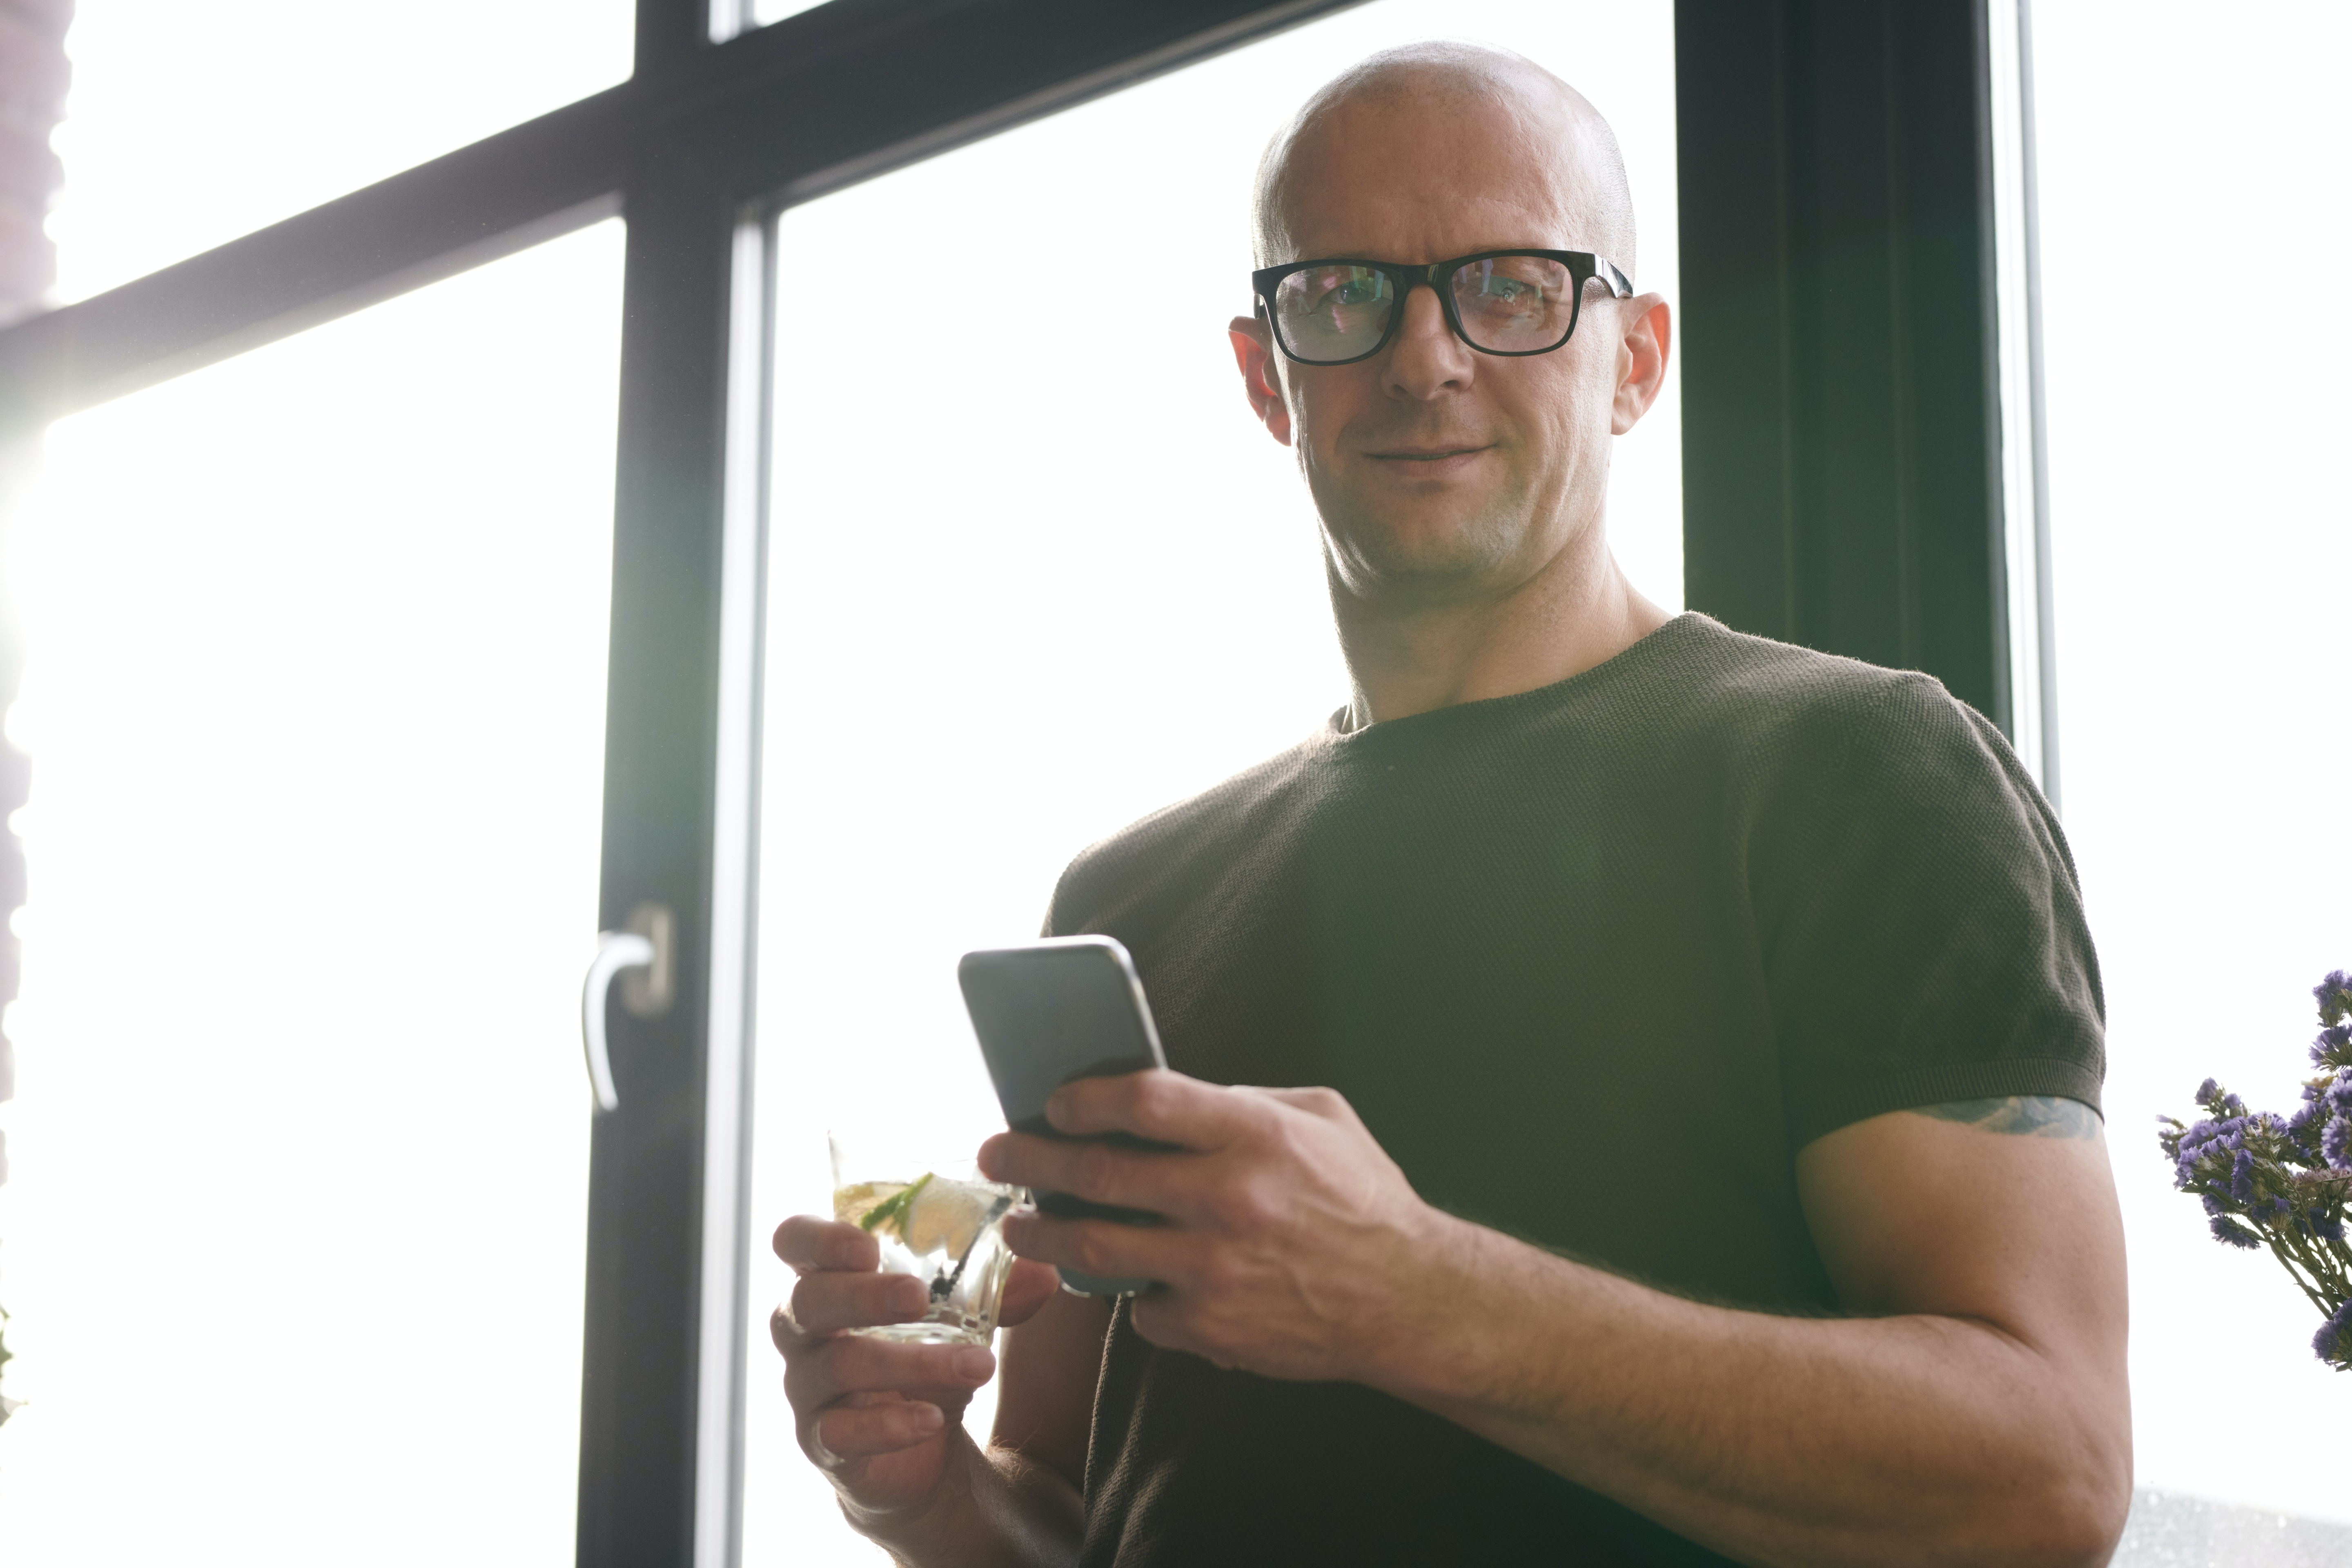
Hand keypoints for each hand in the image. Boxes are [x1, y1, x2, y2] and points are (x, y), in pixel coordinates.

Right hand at [769, 1216, 1058, 1516]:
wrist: (920, 1445)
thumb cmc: (926, 1355)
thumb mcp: (962, 1319)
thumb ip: (997, 1293)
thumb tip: (1045, 1272)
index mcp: (829, 1280)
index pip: (794, 1241)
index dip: (819, 1237)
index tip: (869, 1243)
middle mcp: (804, 1332)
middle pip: (808, 1300)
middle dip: (863, 1295)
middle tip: (917, 1296)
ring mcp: (807, 1390)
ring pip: (838, 1366)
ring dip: (910, 1363)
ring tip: (978, 1365)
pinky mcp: (823, 1443)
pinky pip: (840, 1434)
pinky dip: (889, 1425)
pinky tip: (933, 1419)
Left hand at [978, 1070, 1449, 1385]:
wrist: (1407, 1299)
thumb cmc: (1362, 1198)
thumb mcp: (1319, 1118)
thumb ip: (1241, 1101)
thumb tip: (1162, 1100)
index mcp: (1254, 1134)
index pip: (1143, 1101)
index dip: (1086, 1098)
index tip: (1053, 1103)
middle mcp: (1228, 1199)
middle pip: (1099, 1174)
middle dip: (1032, 1161)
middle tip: (995, 1154)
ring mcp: (1215, 1269)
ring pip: (1097, 1249)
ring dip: (1044, 1234)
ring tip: (1019, 1225)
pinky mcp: (1212, 1327)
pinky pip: (1141, 1309)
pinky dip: (1133, 1296)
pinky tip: (1133, 1283)